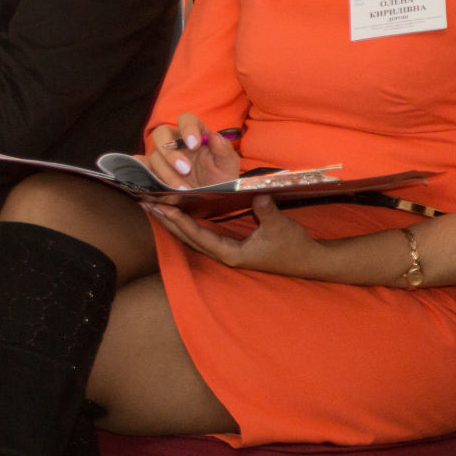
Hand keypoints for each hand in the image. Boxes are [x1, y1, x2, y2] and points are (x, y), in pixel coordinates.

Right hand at [145, 111, 240, 187]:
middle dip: (171, 152)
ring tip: (183, 189)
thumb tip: (215, 137)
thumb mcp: (228, 165)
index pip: (186, 119)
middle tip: (185, 169)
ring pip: (155, 156)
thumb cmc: (220, 178)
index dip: (187, 128)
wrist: (212, 199)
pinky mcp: (154, 171)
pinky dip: (141, 171)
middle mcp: (176, 142)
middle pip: (161, 133)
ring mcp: (163, 157)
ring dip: (167, 173)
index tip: (194, 145)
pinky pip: (142, 167)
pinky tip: (152, 182)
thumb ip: (224, 150)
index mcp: (195, 134)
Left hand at [146, 195, 327, 277]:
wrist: (308, 260)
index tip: (164, 209)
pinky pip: (203, 235)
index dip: (181, 222)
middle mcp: (224, 255)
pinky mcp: (231, 247)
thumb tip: (258, 194)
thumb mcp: (281, 227)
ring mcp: (226, 253)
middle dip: (168, 223)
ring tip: (156, 208)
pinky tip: (179, 214)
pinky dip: (189, 225)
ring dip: (174, 224)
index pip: (199, 237)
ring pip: (193, 238)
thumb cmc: (294, 246)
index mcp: (232, 254)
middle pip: (188, 239)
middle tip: (147, 206)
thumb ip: (268, 212)